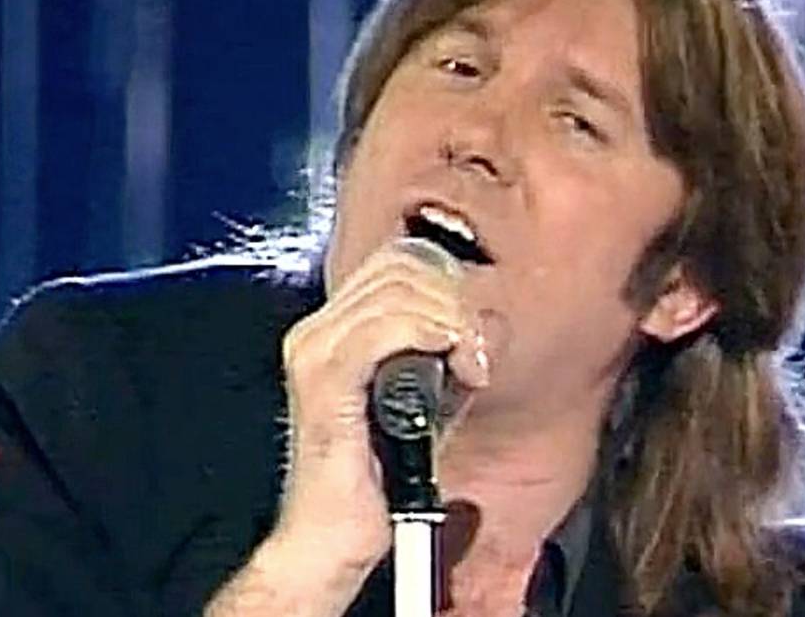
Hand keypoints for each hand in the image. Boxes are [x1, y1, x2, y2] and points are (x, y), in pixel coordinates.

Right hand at [273, 239, 490, 570]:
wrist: (331, 540)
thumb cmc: (375, 481)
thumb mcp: (423, 403)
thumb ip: (448, 356)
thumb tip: (490, 321)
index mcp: (332, 330)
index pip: (395, 262)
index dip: (448, 280)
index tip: (476, 331)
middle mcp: (315, 332)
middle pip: (399, 267)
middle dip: (456, 299)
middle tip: (479, 351)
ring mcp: (313, 353)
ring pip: (397, 290)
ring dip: (452, 319)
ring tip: (472, 364)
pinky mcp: (323, 382)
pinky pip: (383, 328)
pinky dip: (430, 333)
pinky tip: (455, 360)